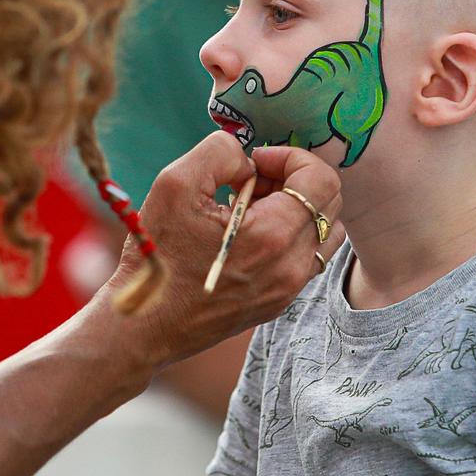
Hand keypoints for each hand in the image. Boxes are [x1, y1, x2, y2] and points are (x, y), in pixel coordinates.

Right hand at [106, 133, 340, 369]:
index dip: (291, 156)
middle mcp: (291, 265)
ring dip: (298, 208)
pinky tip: (248, 234)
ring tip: (253, 207)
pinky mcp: (279, 301)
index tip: (257, 161)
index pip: (321, 179)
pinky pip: (307, 257)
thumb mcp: (176, 184)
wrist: (145, 323)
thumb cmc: (156, 253)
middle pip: (329, 202)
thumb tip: (248, 161)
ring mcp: (288, 288)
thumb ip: (219, 152)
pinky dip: (290, 235)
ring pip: (325, 231)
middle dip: (294, 179)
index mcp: (273, 235)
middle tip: (252, 181)